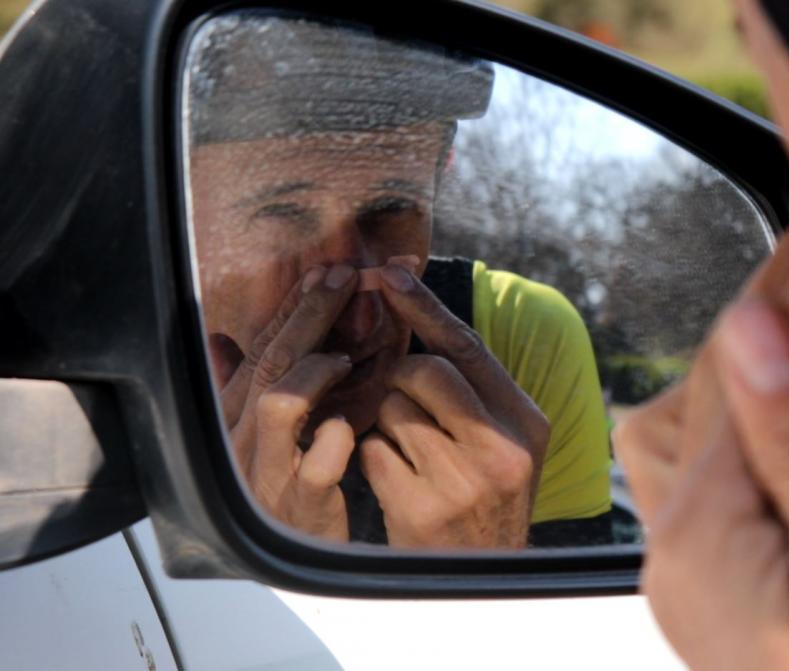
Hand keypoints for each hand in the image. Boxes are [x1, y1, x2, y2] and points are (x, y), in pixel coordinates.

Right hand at [218, 264, 359, 541]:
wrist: (292, 558)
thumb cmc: (283, 489)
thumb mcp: (263, 435)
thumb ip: (244, 386)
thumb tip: (217, 339)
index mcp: (238, 417)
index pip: (263, 348)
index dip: (293, 308)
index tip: (327, 271)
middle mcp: (246, 439)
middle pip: (272, 363)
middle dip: (308, 316)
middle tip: (343, 278)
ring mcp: (271, 471)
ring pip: (279, 406)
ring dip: (313, 372)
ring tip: (344, 356)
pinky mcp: (302, 503)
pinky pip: (315, 465)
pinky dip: (334, 439)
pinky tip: (352, 424)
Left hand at [359, 259, 549, 548]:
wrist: (484, 583)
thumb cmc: (487, 499)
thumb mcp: (506, 442)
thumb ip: (476, 389)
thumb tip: (424, 316)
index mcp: (526, 422)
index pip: (467, 346)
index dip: (423, 305)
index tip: (388, 273)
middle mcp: (502, 449)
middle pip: (424, 370)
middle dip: (400, 378)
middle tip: (406, 405)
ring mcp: (462, 481)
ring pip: (391, 409)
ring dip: (386, 423)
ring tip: (410, 455)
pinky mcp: (420, 508)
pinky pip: (371, 451)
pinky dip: (372, 458)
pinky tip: (395, 482)